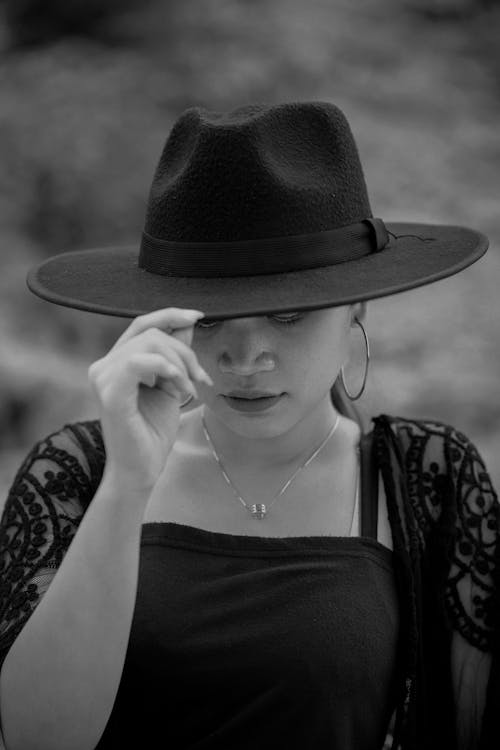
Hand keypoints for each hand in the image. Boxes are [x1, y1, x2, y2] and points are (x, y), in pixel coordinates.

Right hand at [88, 308, 212, 495]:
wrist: (142, 470)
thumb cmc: (153, 433)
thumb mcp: (171, 385)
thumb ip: (175, 354)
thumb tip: (187, 322)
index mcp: (115, 362)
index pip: (141, 324)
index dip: (170, 315)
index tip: (198, 316)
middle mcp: (103, 366)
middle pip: (151, 331)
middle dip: (184, 350)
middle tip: (199, 377)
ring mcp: (103, 378)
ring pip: (150, 343)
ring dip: (180, 363)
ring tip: (189, 389)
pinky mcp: (110, 393)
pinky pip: (140, 361)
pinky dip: (168, 369)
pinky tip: (179, 388)